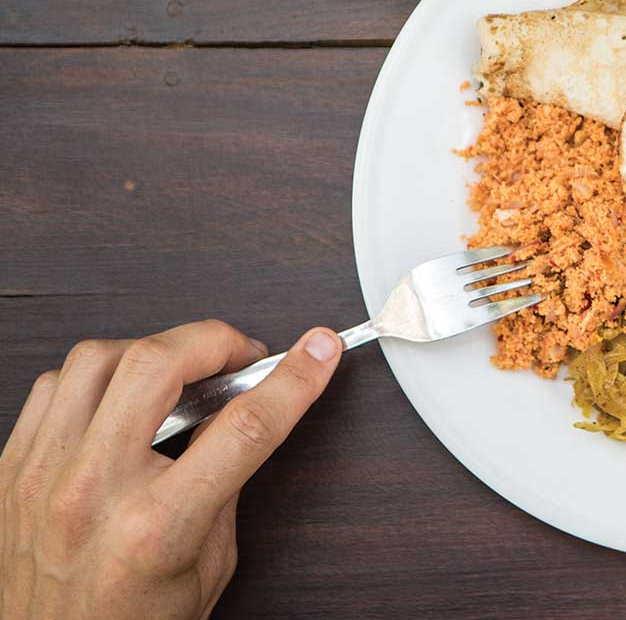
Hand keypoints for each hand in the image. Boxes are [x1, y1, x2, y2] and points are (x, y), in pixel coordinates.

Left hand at [0, 320, 341, 619]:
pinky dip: (95, 378)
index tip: (318, 351)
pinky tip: (121, 397)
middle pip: (156, 365)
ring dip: (151, 351)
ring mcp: (42, 477)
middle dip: (214, 340)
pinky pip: (52, 387)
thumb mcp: (211, 561)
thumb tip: (244, 404)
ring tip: (178, 373)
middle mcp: (90, 493)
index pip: (244, 427)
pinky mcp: (11, 471)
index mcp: (156, 527)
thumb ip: (227, 479)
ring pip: (96, 359)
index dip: (294, 379)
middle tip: (238, 354)